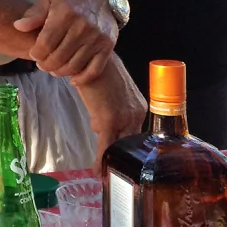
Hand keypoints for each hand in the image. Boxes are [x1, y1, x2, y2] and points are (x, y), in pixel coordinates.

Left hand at [13, 0, 118, 79]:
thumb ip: (34, 14)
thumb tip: (18, 26)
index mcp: (65, 13)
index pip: (46, 43)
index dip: (36, 53)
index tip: (34, 54)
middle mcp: (82, 26)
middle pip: (58, 57)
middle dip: (45, 64)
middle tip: (42, 64)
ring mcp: (97, 38)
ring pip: (74, 66)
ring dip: (60, 72)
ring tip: (54, 69)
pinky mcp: (107, 46)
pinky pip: (94, 69)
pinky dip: (82, 78)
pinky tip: (72, 79)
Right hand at [72, 53, 147, 168]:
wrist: (87, 55)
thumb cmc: (95, 71)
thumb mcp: (109, 92)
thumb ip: (110, 111)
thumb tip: (99, 127)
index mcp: (139, 108)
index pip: (134, 135)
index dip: (124, 148)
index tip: (116, 159)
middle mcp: (137, 114)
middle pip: (127, 143)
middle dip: (115, 154)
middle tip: (107, 166)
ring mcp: (125, 117)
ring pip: (117, 147)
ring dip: (106, 156)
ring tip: (98, 164)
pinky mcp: (110, 120)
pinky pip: (105, 147)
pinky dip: (100, 161)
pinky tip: (95, 171)